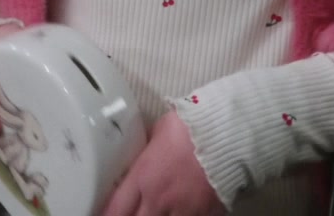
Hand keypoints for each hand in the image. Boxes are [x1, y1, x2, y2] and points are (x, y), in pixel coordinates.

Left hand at [99, 111, 224, 215]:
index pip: (115, 209)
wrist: (227, 135)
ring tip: (156, 211)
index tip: (105, 213)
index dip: (107, 214)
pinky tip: (178, 212)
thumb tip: (143, 151)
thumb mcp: (159, 132)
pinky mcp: (203, 214)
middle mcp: (158, 200)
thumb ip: (147, 148)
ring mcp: (182, 210)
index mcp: (142, 178)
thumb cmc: (191, 127)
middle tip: (128, 213)